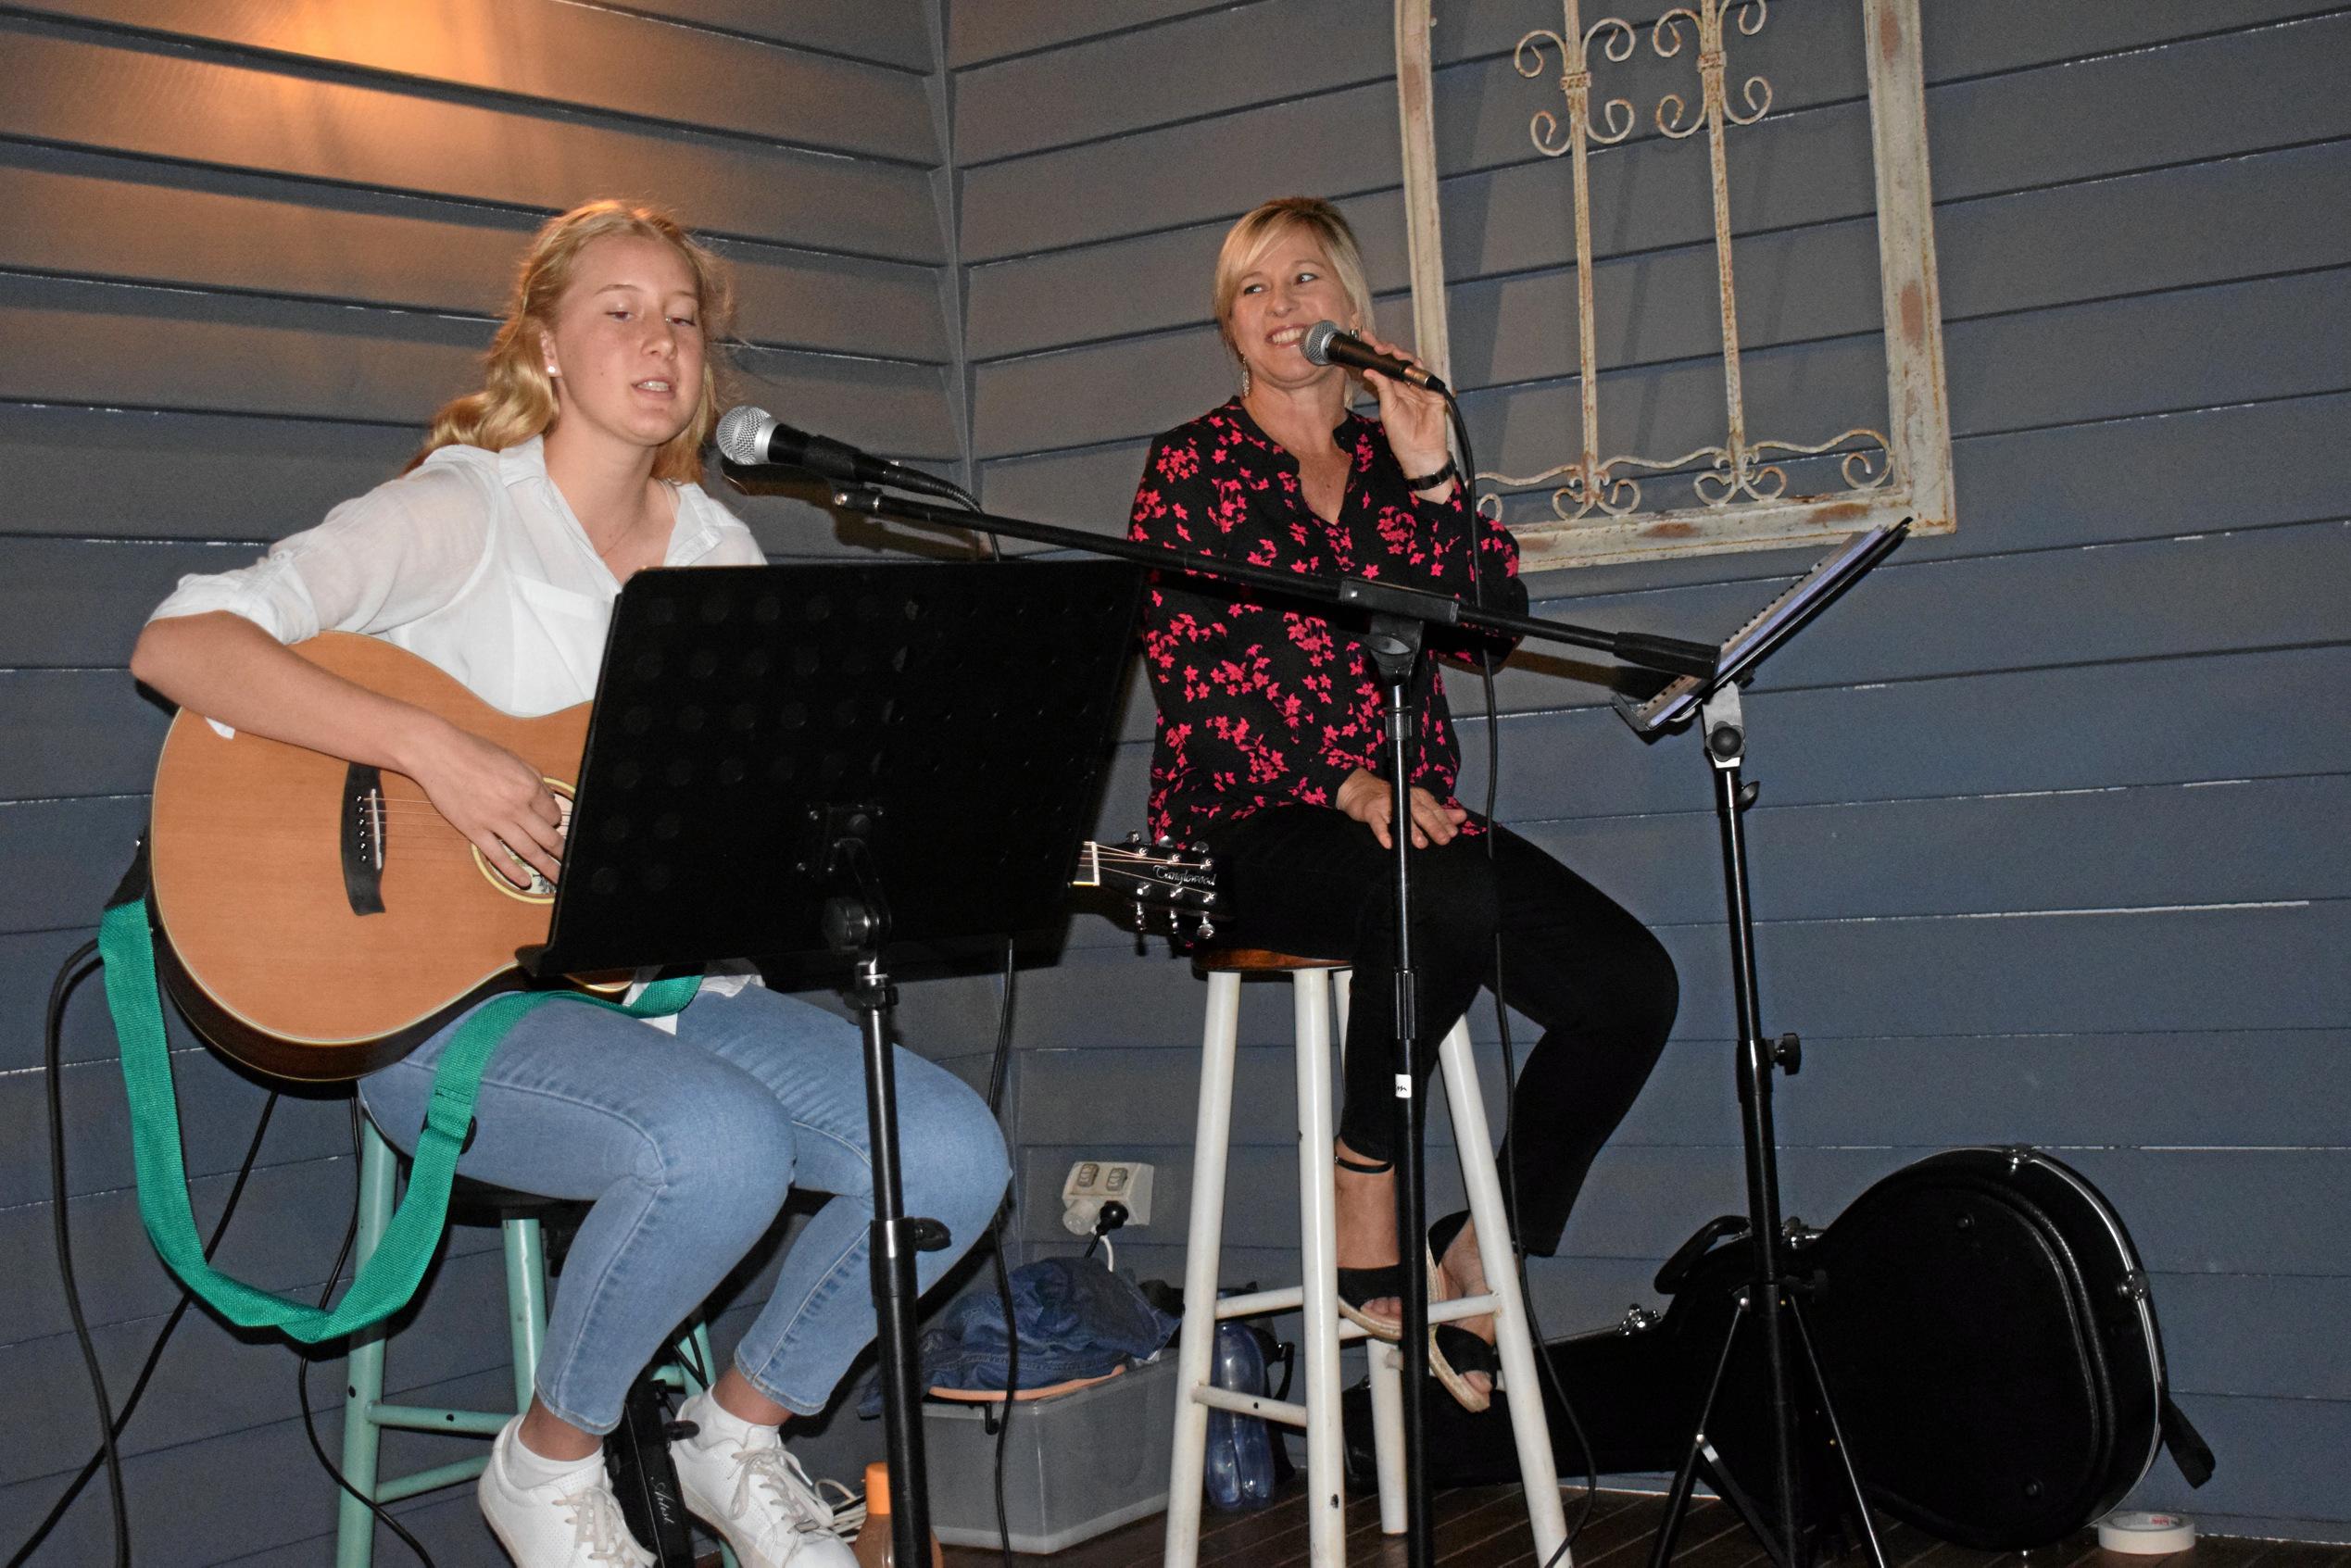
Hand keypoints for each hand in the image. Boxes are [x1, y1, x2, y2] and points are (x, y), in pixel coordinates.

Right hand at [405, 720, 564, 888]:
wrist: (438, 754)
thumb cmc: (474, 751)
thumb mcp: (514, 758)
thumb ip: (534, 779)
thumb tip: (548, 798)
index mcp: (528, 787)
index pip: (553, 814)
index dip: (555, 821)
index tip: (553, 826)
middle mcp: (516, 806)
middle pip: (547, 837)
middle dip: (561, 851)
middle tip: (570, 862)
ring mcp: (495, 821)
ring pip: (528, 851)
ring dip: (547, 866)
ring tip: (558, 877)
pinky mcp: (474, 831)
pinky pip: (498, 856)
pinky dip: (513, 871)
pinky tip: (524, 881)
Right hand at [1335, 767, 1467, 849]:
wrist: (1360, 789)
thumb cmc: (1391, 798)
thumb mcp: (1417, 802)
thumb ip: (1439, 812)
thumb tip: (1461, 817)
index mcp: (1417, 796)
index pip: (1433, 808)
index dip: (1444, 821)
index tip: (1452, 833)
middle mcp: (1404, 797)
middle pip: (1421, 812)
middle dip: (1433, 826)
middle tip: (1443, 839)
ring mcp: (1387, 804)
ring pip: (1402, 817)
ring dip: (1412, 830)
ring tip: (1421, 843)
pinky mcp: (1371, 811)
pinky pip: (1377, 823)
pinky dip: (1383, 833)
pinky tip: (1389, 843)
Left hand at [1352, 330, 1453, 495]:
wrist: (1420, 453)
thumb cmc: (1402, 437)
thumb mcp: (1388, 410)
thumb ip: (1382, 389)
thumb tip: (1369, 370)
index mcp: (1394, 391)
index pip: (1384, 368)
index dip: (1376, 354)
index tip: (1364, 340)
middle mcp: (1407, 387)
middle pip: (1399, 362)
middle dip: (1387, 350)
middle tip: (1375, 344)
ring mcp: (1421, 388)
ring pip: (1413, 365)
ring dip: (1401, 356)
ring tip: (1389, 351)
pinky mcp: (1434, 393)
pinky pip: (1426, 377)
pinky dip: (1416, 371)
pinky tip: (1404, 367)